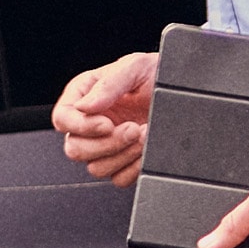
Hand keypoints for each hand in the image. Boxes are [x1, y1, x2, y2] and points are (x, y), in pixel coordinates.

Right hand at [52, 52, 157, 186]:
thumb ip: (108, 85)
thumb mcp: (134, 68)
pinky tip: (147, 149)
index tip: (107, 124)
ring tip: (144, 135)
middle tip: (133, 129)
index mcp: (84, 97)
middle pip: (75, 149)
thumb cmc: (157, 74)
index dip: (80, 126)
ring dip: (123, 155)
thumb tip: (84, 107)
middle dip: (106, 144)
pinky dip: (134, 168)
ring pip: (96, 167)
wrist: (186, 92)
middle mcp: (90, 123)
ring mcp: (106, 146)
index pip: (62, 118)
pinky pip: (119, 179)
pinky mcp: (124, 162)